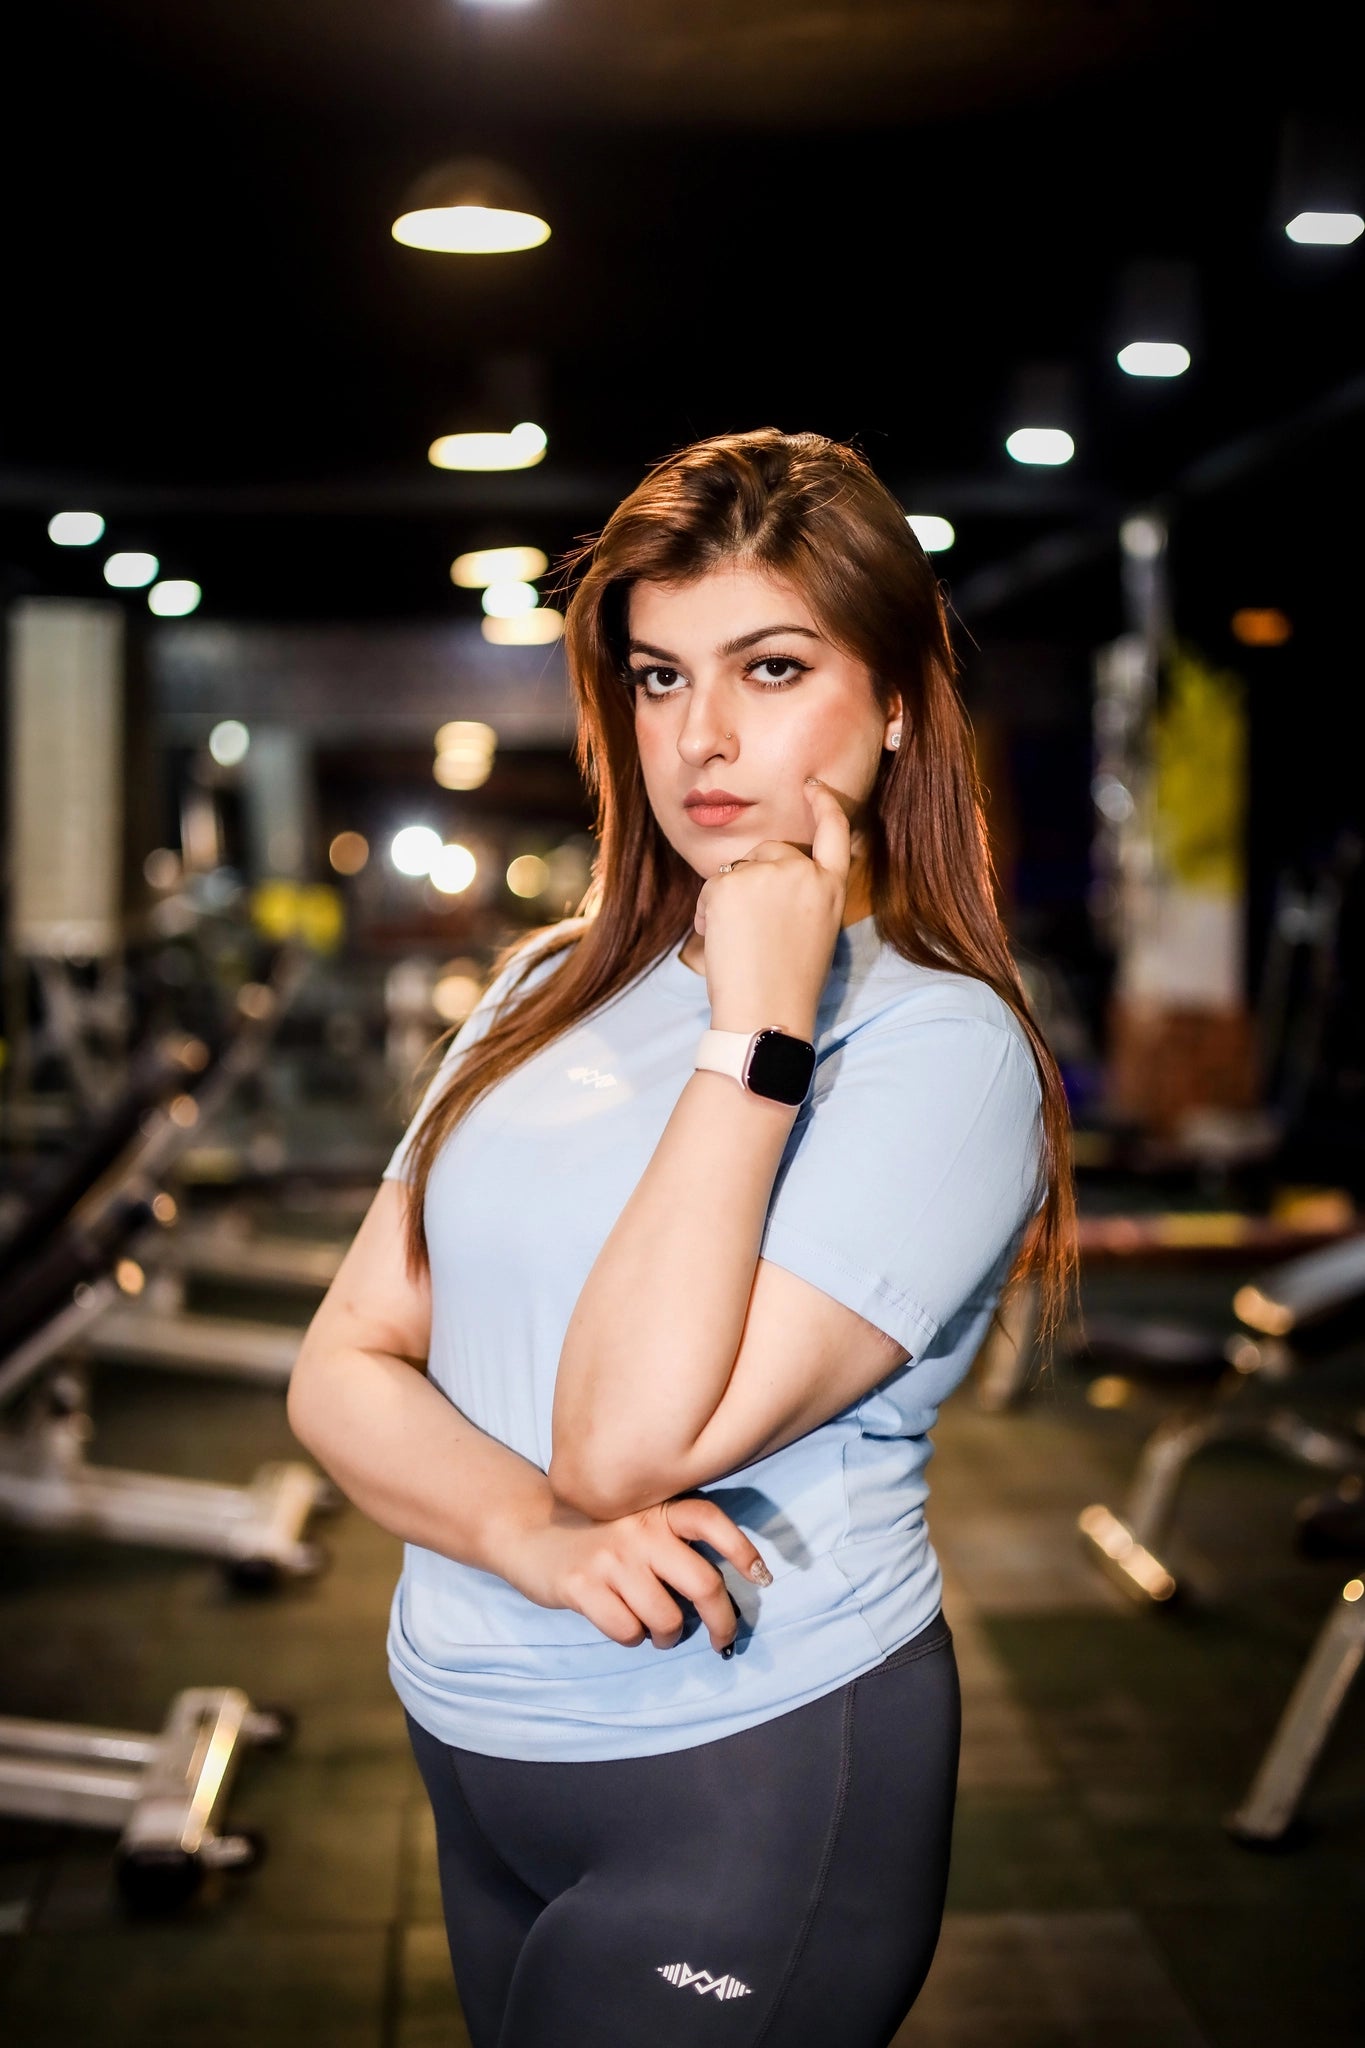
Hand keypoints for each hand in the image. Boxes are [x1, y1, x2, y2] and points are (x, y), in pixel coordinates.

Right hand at [503, 1492, 771, 1653]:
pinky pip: (628, 1632)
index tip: (764, 1578)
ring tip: (658, 1629)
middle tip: (723, 1639)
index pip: (711, 1522)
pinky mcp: (582, 1587)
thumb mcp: (637, 1519)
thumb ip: (672, 1539)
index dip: (743, 1551)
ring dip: (668, 1635)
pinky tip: (622, 1623)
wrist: (531, 1532)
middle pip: (703, 1583)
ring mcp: (611, 1558)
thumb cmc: (598, 1533)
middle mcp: (639, 1528)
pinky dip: (632, 1638)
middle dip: (722, 1621)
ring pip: (666, 1618)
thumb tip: (723, 1589)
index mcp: (658, 1508)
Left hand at [693, 779, 851, 1037]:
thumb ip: (803, 894)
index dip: (824, 803)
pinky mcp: (731, 882)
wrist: (766, 1010)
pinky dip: (708, 909)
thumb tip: (770, 875)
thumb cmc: (789, 984)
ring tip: (738, 940)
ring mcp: (767, 873)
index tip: (811, 786)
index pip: (835, 831)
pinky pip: (712, 885)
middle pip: (772, 850)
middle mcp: (803, 872)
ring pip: (739, 868)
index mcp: (831, 887)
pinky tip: (718, 937)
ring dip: (730, 896)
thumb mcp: (815, 931)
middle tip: (753, 926)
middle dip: (756, 876)